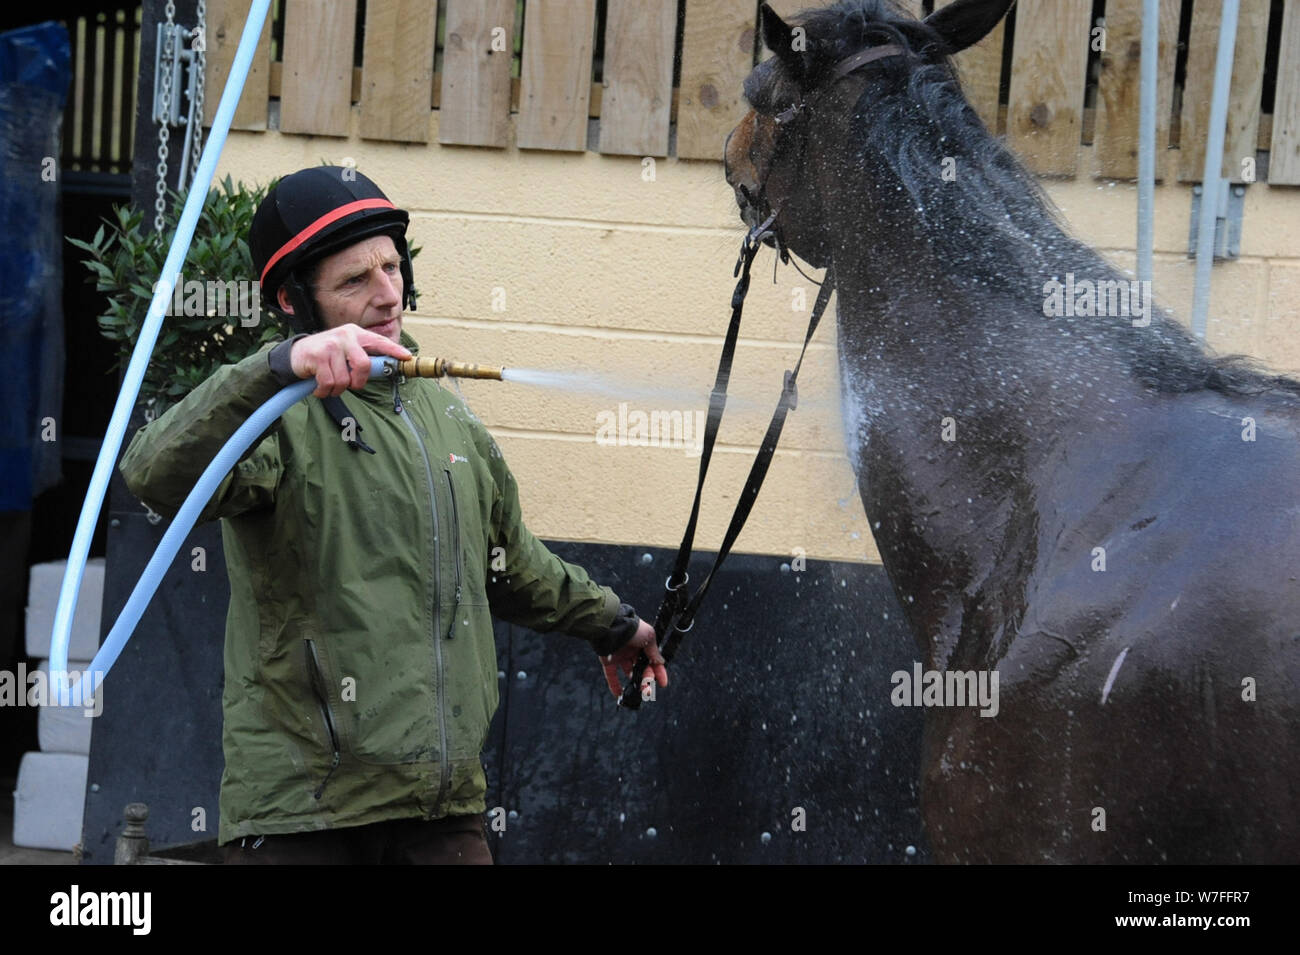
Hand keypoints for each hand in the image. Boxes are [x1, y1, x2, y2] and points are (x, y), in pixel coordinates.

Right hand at [289, 324, 411, 397]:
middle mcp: (345, 336)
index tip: (406, 357)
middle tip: (351, 385)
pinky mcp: (318, 356)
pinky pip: (329, 383)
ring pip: (344, 379)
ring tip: (330, 385)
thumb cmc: (326, 355)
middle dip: (359, 382)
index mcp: (356, 334)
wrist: (296, 354)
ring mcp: (331, 345)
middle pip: (364, 365)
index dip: (394, 350)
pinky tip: (320, 387)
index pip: (379, 341)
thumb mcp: (346, 350)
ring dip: (337, 389)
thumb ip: (362, 356)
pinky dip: (324, 391)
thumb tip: (383, 370)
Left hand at [601, 618, 667, 701]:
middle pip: (642, 669)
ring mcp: (620, 656)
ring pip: (629, 673)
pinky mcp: (608, 660)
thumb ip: (654, 651)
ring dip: (634, 684)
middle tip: (647, 689)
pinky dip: (614, 685)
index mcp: (643, 644)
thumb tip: (661, 662)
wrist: (612, 626)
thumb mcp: (649, 637)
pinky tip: (619, 694)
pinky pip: (611, 675)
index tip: (663, 683)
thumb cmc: (633, 629)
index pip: (654, 661)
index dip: (659, 672)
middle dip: (647, 680)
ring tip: (638, 692)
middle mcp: (632, 651)